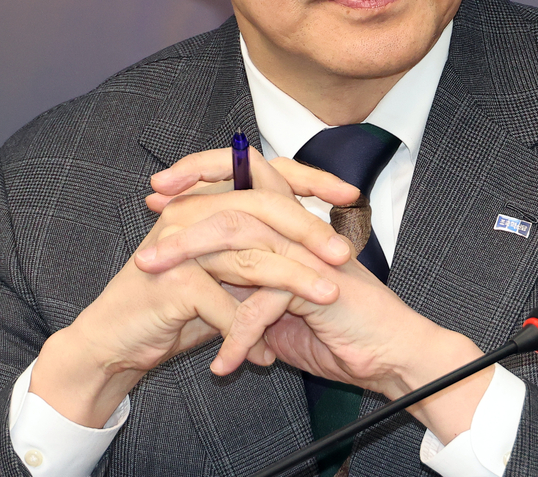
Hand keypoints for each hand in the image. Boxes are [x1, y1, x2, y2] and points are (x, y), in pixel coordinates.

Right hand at [28, 147, 355, 426]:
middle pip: (263, 204)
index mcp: (211, 200)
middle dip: (309, 228)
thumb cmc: (179, 308)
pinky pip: (221, 301)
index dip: (310, 178)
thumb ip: (264, 250)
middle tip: (343, 254)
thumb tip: (324, 243)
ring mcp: (178, 241)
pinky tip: (266, 354)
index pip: (266, 172)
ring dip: (292, 277)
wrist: (117, 344)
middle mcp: (194, 211)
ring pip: (248, 251)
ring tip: (328, 294)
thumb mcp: (228, 273)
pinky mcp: (170, 280)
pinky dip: (248, 330)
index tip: (351, 193)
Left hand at [141, 155, 492, 443]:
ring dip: (192, 256)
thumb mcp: (277, 300)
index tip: (159, 189)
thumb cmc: (336, 329)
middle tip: (148, 213)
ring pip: (242, 234)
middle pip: (240, 192)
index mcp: (293, 224)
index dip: (204, 172)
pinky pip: (264, 303)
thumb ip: (247, 278)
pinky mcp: (320, 286)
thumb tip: (201, 268)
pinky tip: (226, 364)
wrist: (389, 354)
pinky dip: (239, 336)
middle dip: (187, 200)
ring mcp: (312, 253)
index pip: (248, 176)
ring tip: (153, 276)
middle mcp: (302, 230)